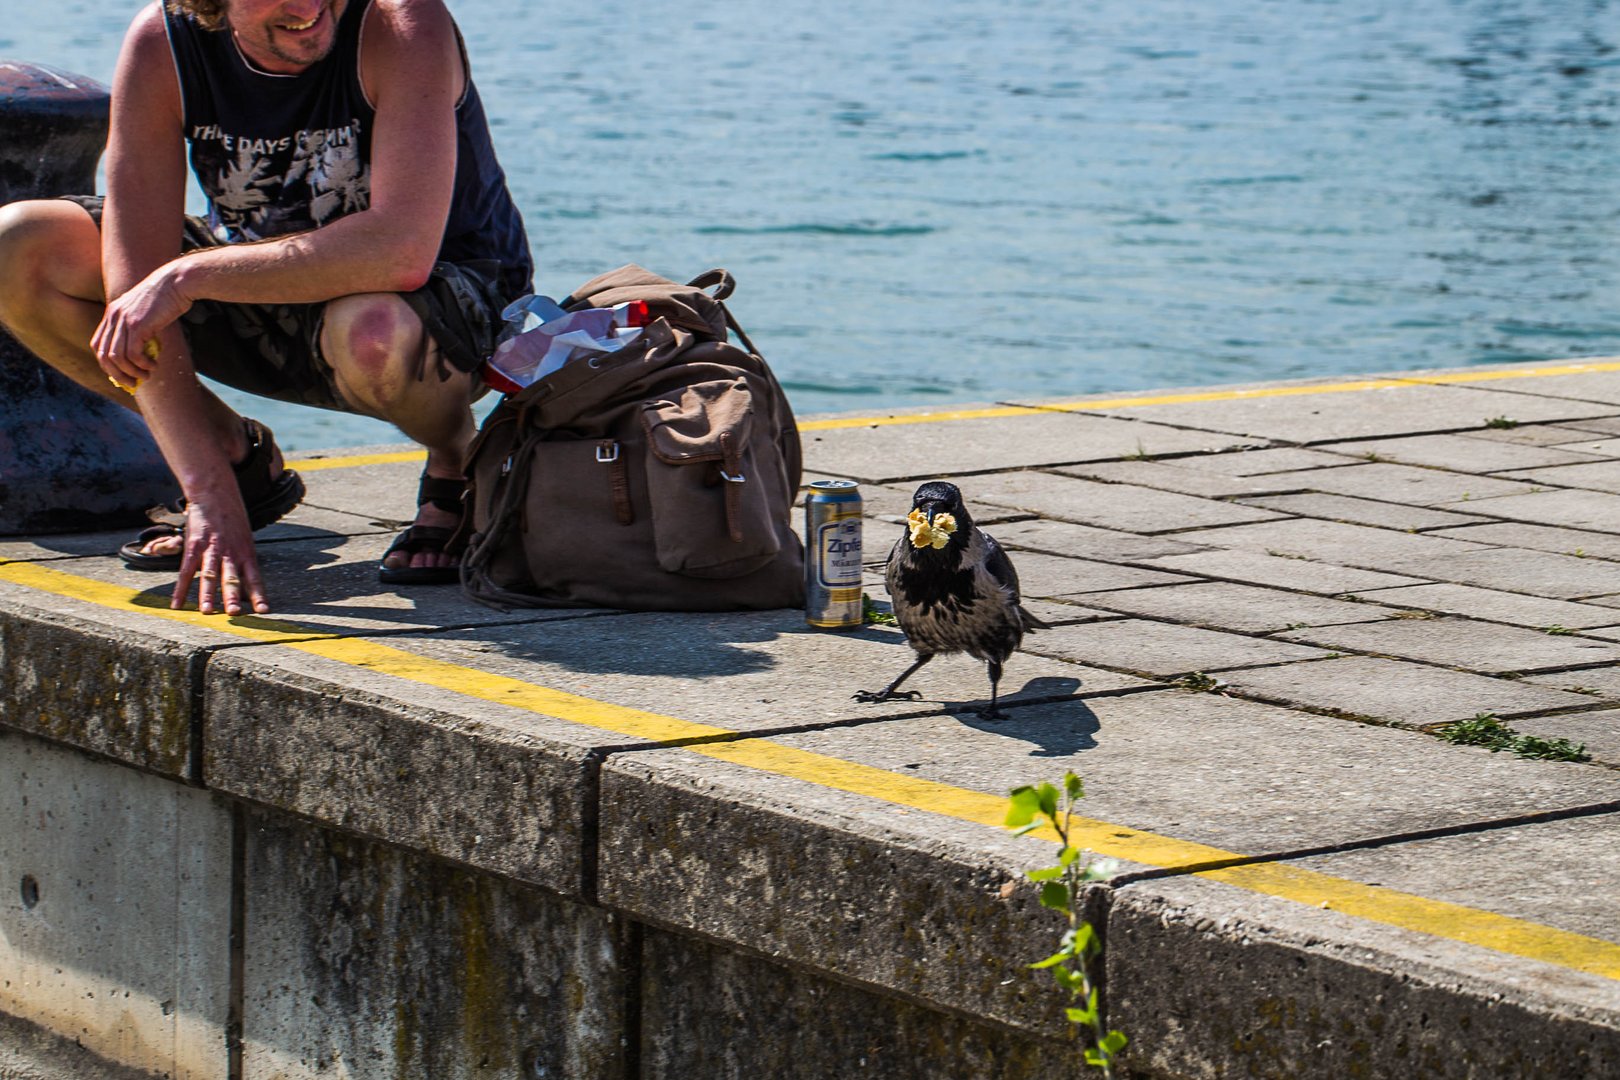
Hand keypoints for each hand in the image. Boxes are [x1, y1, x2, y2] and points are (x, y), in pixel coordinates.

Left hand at [91, 263, 192, 385]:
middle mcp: (113, 316)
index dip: (108, 364)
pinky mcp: (137, 324)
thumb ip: (138, 327)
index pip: (99, 345)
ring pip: (117, 358)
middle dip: (117, 374)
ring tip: (147, 376)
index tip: (123, 374)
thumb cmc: (168, 298)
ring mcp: (124, 320)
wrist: (177, 281)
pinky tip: (154, 366)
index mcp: (112, 313)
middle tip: (133, 383)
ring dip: (132, 372)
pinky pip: (133, 354)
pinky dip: (142, 365)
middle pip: (104, 355)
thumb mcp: (146, 312)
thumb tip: (141, 351)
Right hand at [170, 495, 270, 615]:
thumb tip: (246, 588)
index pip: (255, 578)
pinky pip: (186, 571)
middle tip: (235, 614)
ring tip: (207, 612)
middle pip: (233, 579)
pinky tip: (176, 604)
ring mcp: (212, 550)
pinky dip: (180, 588)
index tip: (264, 611)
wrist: (216, 494)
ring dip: (208, 595)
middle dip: (233, 597)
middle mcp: (231, 553)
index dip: (259, 596)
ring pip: (210, 576)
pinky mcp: (194, 546)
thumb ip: (244, 563)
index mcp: (247, 553)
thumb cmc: (234, 520)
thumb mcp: (246, 540)